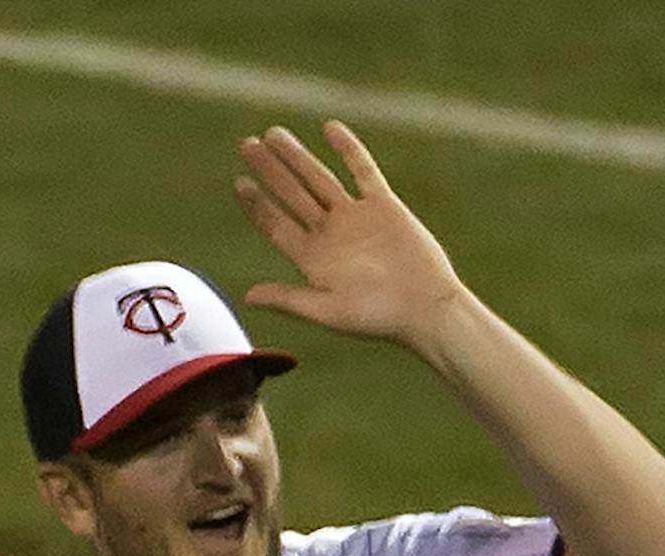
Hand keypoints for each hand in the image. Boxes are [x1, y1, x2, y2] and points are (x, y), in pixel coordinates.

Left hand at [234, 121, 466, 354]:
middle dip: (271, 171)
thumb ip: (288, 299)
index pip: (277, 225)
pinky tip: (329, 128)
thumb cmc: (377, 318)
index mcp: (314, 259)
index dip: (258, 204)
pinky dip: (348, 150)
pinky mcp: (384, 206)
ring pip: (320, 179)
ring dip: (297, 157)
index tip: (240, 183)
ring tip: (273, 133)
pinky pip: (363, 170)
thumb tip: (247, 297)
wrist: (425, 308)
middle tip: (247, 146)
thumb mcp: (327, 310)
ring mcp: (356, 218)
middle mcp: (331, 235)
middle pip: (293, 195)